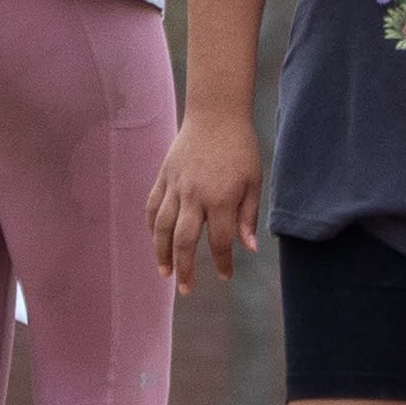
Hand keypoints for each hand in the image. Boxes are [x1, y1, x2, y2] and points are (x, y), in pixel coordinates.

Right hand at [149, 111, 265, 292]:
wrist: (216, 115)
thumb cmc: (241, 148)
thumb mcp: (254, 181)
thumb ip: (248, 216)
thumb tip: (249, 248)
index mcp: (221, 198)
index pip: (219, 241)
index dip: (223, 262)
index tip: (226, 276)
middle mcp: (193, 196)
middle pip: (183, 241)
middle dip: (185, 268)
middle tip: (186, 290)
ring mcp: (174, 186)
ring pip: (160, 228)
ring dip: (161, 253)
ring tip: (165, 273)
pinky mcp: (162, 178)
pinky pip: (152, 207)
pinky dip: (151, 227)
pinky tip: (155, 241)